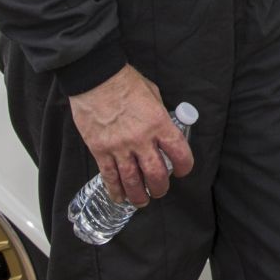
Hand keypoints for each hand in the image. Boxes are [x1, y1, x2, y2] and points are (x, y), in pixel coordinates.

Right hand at [68, 64, 194, 205]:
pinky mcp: (100, 150)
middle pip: (156, 174)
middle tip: (160, 190)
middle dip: (160, 187)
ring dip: (139, 195)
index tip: (183, 170)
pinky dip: (115, 189)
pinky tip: (119, 197)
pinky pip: (109, 176)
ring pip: (132, 180)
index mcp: (158, 123)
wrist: (95, 78)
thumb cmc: (125, 81)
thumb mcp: (153, 94)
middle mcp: (141, 139)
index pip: (178, 152)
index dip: (184, 166)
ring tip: (142, 201)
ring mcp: (119, 147)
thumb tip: (164, 126)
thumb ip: (159, 114)